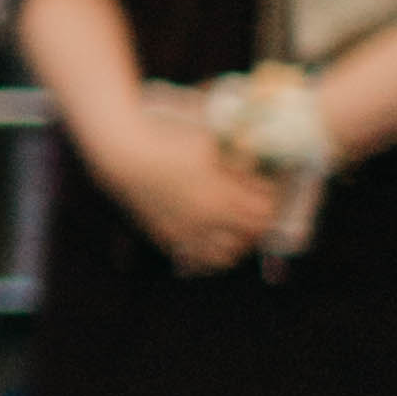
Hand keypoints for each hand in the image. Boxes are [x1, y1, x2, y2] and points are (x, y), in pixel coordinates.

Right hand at [101, 98, 278, 275]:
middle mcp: (207, 222)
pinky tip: (209, 238)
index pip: (265, 213)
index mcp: (223, 198)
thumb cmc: (167, 138)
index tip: (272, 187)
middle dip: (260, 222)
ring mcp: (186, 232)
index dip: (274, 200)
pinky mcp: (165, 234)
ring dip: (238, 243)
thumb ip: (237, 152)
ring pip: (225, 256)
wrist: (123, 151)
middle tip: (259, 206)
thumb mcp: (210, 139)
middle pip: (250, 237)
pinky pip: (195, 257)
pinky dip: (210, 253)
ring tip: (237, 228)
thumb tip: (257, 159)